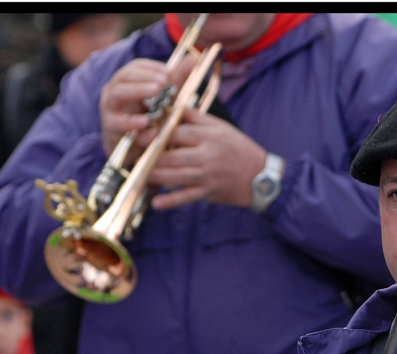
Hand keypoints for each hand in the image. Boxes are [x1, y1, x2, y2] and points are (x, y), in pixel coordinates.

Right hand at [99, 58, 170, 157]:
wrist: (135, 148)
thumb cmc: (149, 117)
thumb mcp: (165, 98)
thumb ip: (177, 80)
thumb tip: (193, 58)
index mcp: (126, 80)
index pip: (136, 66)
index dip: (152, 67)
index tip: (169, 73)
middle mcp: (114, 90)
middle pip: (124, 76)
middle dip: (145, 76)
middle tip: (164, 81)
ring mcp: (109, 107)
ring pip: (117, 93)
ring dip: (137, 91)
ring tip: (155, 91)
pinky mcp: (110, 126)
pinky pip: (118, 122)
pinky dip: (132, 121)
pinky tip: (146, 121)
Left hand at [147, 108, 266, 209]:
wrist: (261, 176)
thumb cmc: (238, 149)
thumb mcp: (220, 128)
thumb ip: (196, 119)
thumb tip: (172, 109)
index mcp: (209, 136)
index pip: (177, 132)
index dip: (156, 133)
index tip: (141, 134)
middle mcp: (207, 155)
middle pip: (172, 155)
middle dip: (150, 155)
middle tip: (135, 154)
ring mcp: (207, 175)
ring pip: (175, 176)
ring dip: (154, 176)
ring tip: (139, 173)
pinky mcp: (209, 193)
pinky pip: (186, 197)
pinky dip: (171, 201)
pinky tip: (156, 202)